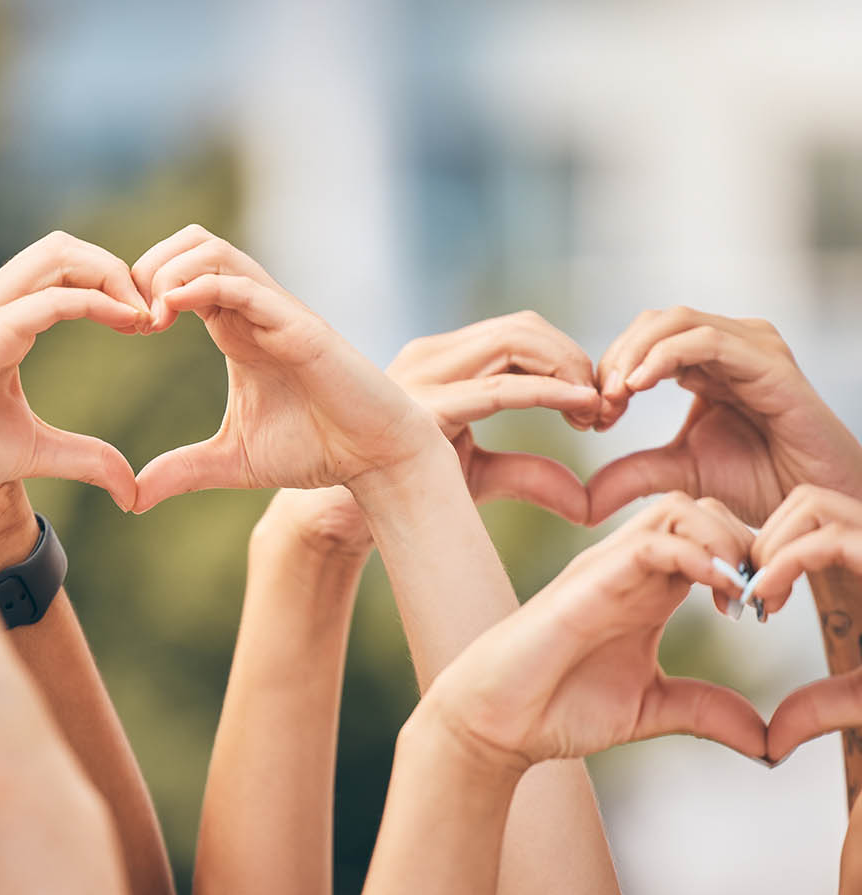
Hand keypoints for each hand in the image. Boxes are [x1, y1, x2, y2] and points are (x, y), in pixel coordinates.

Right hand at [0, 231, 147, 506]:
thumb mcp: (37, 451)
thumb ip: (87, 458)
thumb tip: (131, 488)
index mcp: (1, 319)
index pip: (63, 272)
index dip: (111, 287)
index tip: (146, 325)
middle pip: (64, 249)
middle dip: (117, 269)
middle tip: (152, 314)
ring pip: (59, 255)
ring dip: (112, 275)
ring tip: (143, 316)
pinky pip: (52, 299)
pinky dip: (97, 303)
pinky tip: (128, 323)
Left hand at [129, 226, 438, 511]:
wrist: (373, 458)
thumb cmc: (315, 450)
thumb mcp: (231, 461)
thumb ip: (181, 471)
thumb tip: (133, 498)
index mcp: (234, 327)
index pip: (180, 272)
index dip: (143, 288)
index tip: (125, 331)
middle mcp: (253, 309)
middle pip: (191, 243)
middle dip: (149, 267)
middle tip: (130, 317)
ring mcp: (276, 311)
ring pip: (213, 249)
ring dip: (169, 271)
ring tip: (149, 317)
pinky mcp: (297, 325)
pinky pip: (242, 284)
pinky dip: (199, 287)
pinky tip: (169, 314)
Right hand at [392, 310, 600, 522]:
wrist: (338, 517)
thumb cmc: (401, 493)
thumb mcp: (477, 477)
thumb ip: (528, 475)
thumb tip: (585, 503)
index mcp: (440, 360)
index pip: (519, 331)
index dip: (569, 359)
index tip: (597, 409)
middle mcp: (430, 356)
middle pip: (524, 326)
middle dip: (576, 359)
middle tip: (604, 411)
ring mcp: (423, 376)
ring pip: (517, 340)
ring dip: (569, 370)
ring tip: (592, 416)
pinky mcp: (425, 408)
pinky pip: (502, 388)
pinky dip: (552, 391)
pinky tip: (582, 409)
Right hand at [418, 492, 765, 770]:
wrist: (498, 720)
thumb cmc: (558, 707)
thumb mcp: (652, 708)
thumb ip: (706, 710)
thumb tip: (766, 739)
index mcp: (647, 590)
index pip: (709, 537)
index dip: (750, 560)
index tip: (765, 610)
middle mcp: (628, 568)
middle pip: (701, 509)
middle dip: (746, 541)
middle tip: (761, 597)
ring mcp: (607, 569)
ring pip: (679, 509)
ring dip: (726, 540)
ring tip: (742, 590)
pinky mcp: (589, 581)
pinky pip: (651, 542)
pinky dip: (698, 556)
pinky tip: (720, 592)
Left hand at [589, 308, 861, 524]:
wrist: (810, 502)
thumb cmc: (756, 482)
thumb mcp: (678, 474)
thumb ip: (631, 474)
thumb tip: (581, 500)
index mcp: (706, 361)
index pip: (643, 338)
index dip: (609, 368)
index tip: (591, 415)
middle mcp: (729, 343)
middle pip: (653, 322)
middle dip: (615, 358)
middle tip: (596, 405)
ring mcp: (751, 346)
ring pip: (674, 321)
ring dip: (632, 356)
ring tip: (612, 397)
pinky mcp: (768, 361)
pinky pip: (705, 341)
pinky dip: (662, 357)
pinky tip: (636, 387)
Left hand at [743, 486, 861, 760]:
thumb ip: (822, 708)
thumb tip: (772, 740)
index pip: (809, 518)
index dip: (768, 549)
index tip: (754, 600)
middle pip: (805, 498)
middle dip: (765, 537)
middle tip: (752, 593)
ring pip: (812, 502)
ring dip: (774, 542)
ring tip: (764, 594)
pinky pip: (831, 537)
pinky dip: (786, 563)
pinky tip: (767, 598)